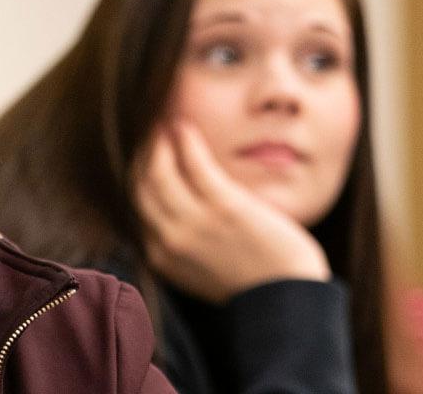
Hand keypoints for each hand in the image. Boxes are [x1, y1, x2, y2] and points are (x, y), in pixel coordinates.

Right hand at [134, 121, 330, 304]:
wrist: (286, 298)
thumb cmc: (250, 281)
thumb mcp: (200, 268)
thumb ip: (182, 242)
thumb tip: (177, 209)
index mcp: (161, 257)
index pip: (136, 206)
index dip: (136, 175)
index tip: (144, 155)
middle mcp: (170, 239)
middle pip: (140, 185)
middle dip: (141, 154)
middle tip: (150, 131)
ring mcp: (195, 223)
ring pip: (159, 171)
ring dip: (158, 141)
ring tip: (165, 124)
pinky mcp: (224, 207)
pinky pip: (194, 163)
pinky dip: (185, 140)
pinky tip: (185, 127)